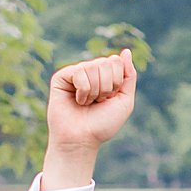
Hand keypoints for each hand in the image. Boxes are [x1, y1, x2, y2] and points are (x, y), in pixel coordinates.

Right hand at [42, 49, 136, 185]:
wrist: (82, 139)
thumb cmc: (102, 124)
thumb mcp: (125, 101)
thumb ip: (129, 76)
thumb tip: (126, 51)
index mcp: (105, 75)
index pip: (116, 61)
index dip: (117, 82)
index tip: (110, 99)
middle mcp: (90, 72)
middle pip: (106, 62)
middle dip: (107, 87)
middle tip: (98, 102)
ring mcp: (75, 73)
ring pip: (92, 66)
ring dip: (95, 91)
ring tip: (87, 103)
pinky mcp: (61, 77)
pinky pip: (79, 72)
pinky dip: (83, 90)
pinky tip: (77, 100)